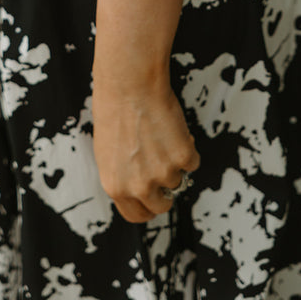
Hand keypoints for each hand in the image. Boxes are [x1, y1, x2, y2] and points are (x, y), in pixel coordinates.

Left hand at [91, 69, 199, 222]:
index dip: (147, 207)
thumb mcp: (108, 150)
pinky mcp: (183, 157)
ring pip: (177, 179)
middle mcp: (139, 186)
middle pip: (162, 205)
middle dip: (165, 190)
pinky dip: (187, 146)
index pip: (136, 215)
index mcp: (115, 186)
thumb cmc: (114, 108)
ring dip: (173, 161)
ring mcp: (163, 173)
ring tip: (159, 134)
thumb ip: (123, 174)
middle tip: (163, 168)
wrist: (129, 84)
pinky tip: (171, 128)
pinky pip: (192, 161)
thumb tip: (138, 186)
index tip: (154, 198)